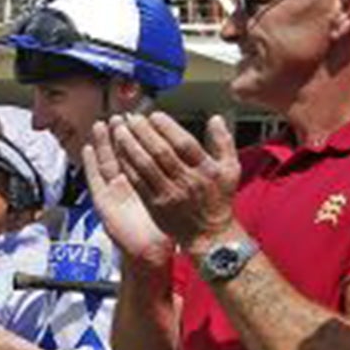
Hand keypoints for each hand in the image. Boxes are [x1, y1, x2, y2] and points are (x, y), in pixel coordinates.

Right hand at [81, 122, 175, 269]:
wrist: (154, 252)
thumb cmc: (170, 226)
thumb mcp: (183, 196)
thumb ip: (187, 175)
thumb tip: (198, 159)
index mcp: (150, 179)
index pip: (145, 152)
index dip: (144, 134)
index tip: (144, 117)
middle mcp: (131, 184)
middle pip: (124, 152)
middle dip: (122, 133)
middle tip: (120, 114)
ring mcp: (115, 192)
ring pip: (107, 161)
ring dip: (103, 142)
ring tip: (101, 124)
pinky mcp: (104, 203)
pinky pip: (95, 180)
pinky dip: (90, 164)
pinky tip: (87, 149)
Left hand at [102, 114, 239, 253]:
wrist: (209, 233)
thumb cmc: (219, 198)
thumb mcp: (231, 169)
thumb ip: (223, 142)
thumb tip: (214, 118)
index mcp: (206, 170)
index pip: (184, 144)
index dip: (167, 128)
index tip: (153, 115)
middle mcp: (187, 181)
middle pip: (161, 153)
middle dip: (144, 133)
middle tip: (132, 118)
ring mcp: (169, 194)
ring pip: (146, 166)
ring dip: (131, 147)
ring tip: (120, 131)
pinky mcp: (155, 205)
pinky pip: (138, 182)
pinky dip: (127, 166)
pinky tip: (119, 153)